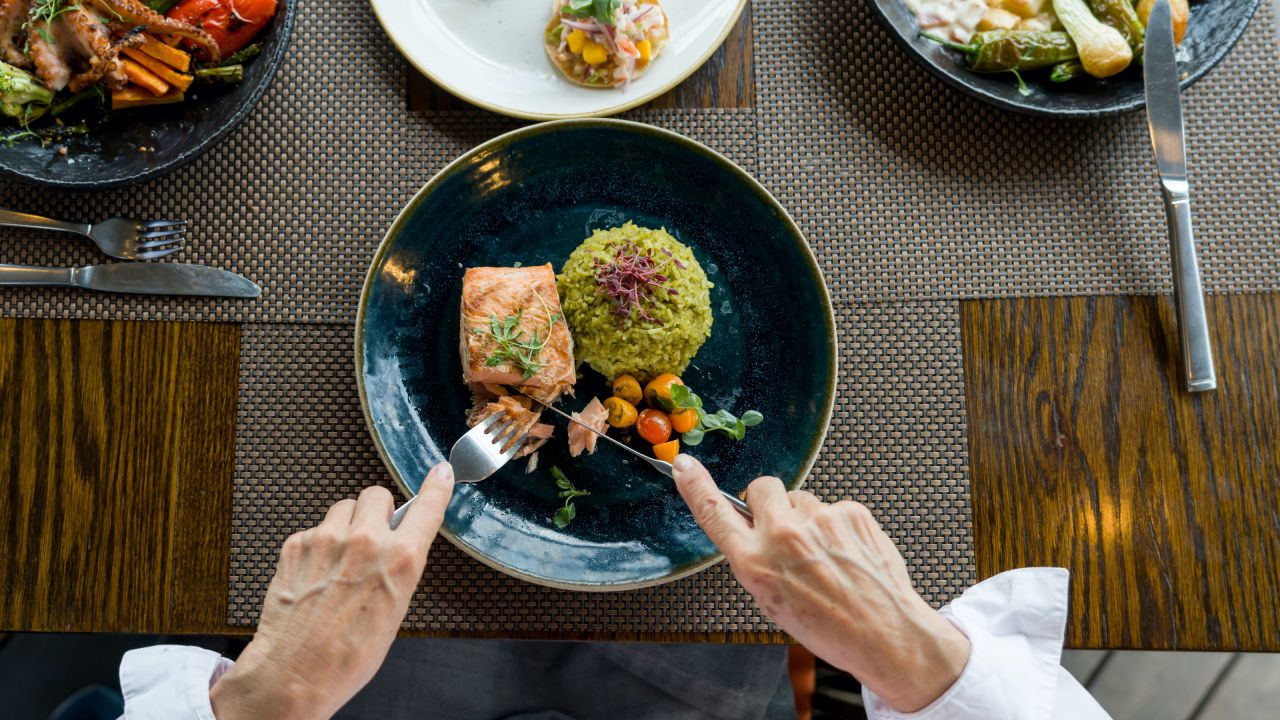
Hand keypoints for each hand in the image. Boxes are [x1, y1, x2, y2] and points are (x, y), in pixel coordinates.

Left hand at [210, 464, 455, 719]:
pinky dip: (318, 545)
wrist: (295, 673)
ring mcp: (326, 539)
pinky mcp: (296, 544)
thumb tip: (398, 545)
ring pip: (342, 507)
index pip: (427, 507)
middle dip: (377, 511)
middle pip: (376, 495)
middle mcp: (364, 541)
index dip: (436, 487)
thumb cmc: (347, 656)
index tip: (441, 473)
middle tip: (372, 536)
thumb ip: (399, 567)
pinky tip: (316, 575)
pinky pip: (314, 529)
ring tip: (340, 560)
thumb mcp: (395, 611)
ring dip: (346, 524)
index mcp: (400, 559)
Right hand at [672, 455, 968, 712]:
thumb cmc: (829, 627)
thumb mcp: (772, 601)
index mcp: (754, 562)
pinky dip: (838, 527)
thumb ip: (758, 560)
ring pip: (802, 499)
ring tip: (826, 556)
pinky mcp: (851, 511)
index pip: (714, 513)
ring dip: (807, 518)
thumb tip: (758, 530)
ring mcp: (819, 518)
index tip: (683, 465)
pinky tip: (848, 555)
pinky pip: (834, 508)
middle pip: (761, 487)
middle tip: (784, 530)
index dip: (695, 486)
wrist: (884, 634)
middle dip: (768, 503)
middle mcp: (782, 535)